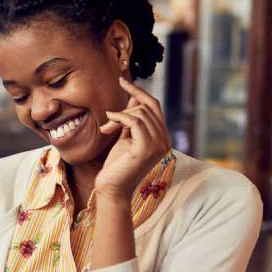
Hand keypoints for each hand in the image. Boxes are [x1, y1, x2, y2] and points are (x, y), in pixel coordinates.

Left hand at [95, 77, 171, 200]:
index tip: (123, 81)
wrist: (112, 189)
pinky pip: (134, 121)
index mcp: (162, 137)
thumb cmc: (117, 166)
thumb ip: (132, 118)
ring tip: (106, 129)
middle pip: (149, 106)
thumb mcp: (125, 136)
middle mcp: (165, 140)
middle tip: (108, 119)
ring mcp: (159, 145)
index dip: (139, 92)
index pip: (155, 106)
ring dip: (119, 116)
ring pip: (140, 112)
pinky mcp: (147, 148)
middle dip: (127, 106)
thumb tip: (134, 96)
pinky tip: (107, 127)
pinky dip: (119, 119)